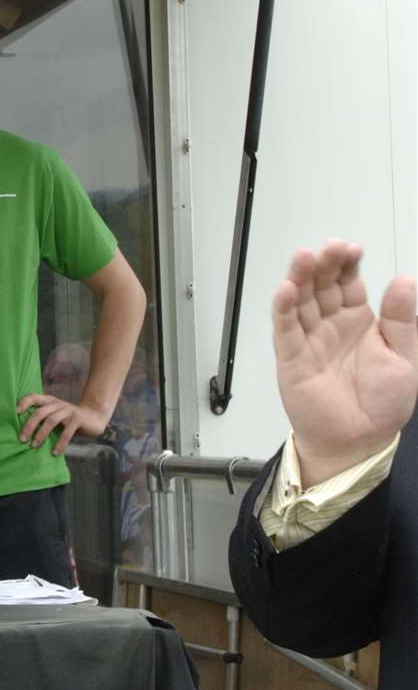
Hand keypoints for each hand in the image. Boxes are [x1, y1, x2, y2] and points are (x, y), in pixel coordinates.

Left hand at [17, 394, 106, 455]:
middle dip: (29, 426)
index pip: (34, 397)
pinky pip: (66, 432)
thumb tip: (24, 433)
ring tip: (34, 446)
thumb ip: (44, 419)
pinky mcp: (78, 419)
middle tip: (22, 439)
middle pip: (40, 413)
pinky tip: (55, 452)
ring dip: (41, 434)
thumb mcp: (56, 415)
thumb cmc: (69, 419)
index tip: (15, 413)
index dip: (24, 403)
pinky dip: (60, 443)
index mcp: (50, 401)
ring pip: (51, 421)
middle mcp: (57, 404)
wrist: (94, 416)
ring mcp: (68, 410)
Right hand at [273, 240, 416, 486]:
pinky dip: (283, 308)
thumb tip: (404, 279)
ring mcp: (309, 339)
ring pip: (301, 301)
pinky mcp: (292, 357)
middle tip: (328, 249)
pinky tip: (286, 290)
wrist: (360, 440)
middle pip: (321, 286)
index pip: (349, 283)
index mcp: (359, 322)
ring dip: (300, 278)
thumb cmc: (383, 403)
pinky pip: (285, 328)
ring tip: (303, 258)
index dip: (347, 263)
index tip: (351, 248)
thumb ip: (402, 319)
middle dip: (323, 265)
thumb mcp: (405, 357)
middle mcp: (331, 325)